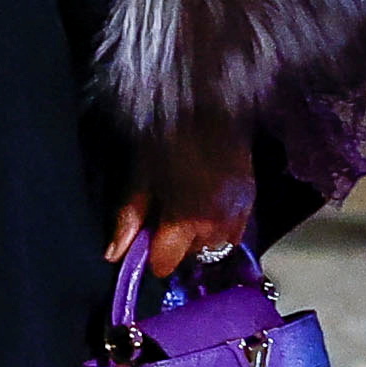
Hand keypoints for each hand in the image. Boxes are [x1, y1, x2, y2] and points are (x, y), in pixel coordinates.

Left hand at [105, 112, 255, 285]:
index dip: (153, 258)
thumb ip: (129, 219)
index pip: (167, 263)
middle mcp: (216, 224)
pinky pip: (235, 232)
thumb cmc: (166, 136)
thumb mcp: (140, 176)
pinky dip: (220, 230)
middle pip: (193, 258)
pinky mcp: (251, 200)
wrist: (207, 104)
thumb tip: (114, 255)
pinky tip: (208, 212)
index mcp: (185, 219)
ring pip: (217, 247)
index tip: (147, 246)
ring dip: (201, 241)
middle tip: (165, 226)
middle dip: (177, 248)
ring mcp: (238, 213)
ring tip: (188, 219)